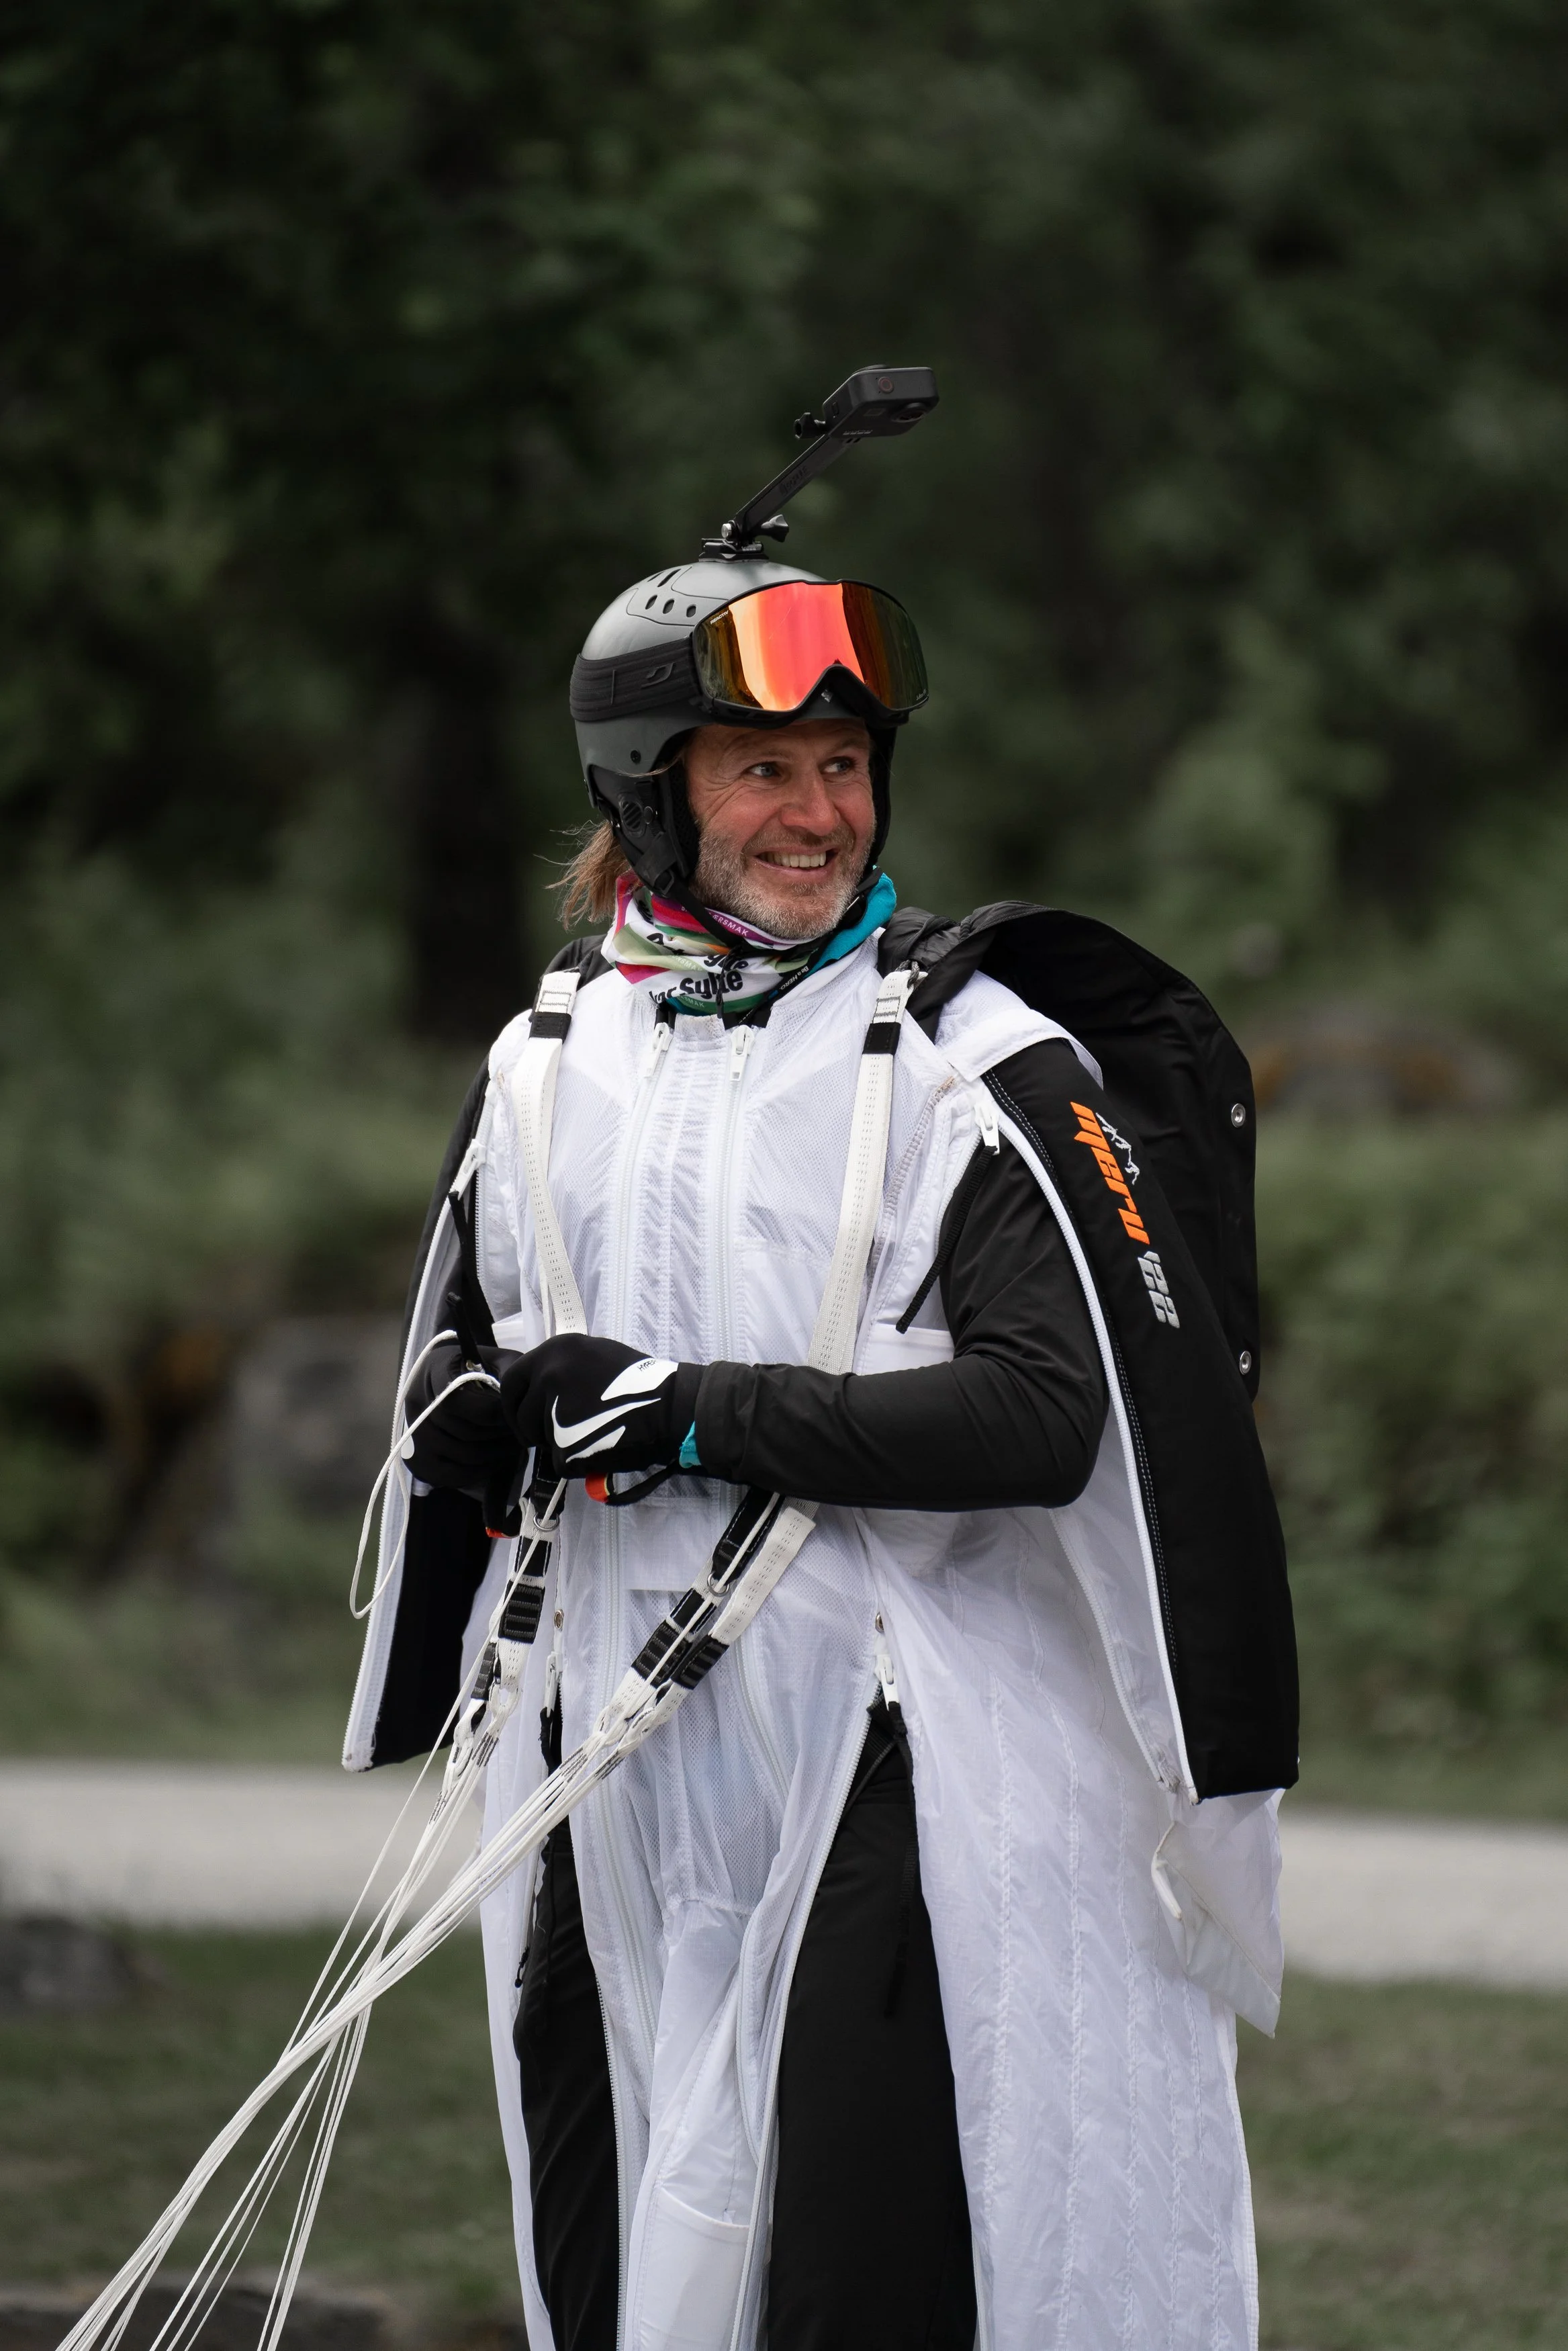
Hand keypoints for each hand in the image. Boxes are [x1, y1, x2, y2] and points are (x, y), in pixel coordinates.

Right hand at [405, 1341, 522, 1496]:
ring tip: (514, 1445)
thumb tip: (513, 1405)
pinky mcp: (417, 1458)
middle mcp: (416, 1402)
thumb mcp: (496, 1359)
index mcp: (435, 1370)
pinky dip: (480, 1472)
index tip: (513, 1416)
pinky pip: (451, 1475)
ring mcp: (413, 1432)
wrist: (450, 1376)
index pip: (458, 1401)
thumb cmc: (479, 1367)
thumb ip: (506, 1373)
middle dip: (498, 1435)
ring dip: (495, 1455)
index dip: (492, 1413)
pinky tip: (498, 1461)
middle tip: (520, 1434)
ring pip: (460, 1455)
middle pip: (462, 1431)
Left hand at [499, 1336, 701, 1478]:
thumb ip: (561, 1367)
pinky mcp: (566, 1448)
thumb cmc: (639, 1382)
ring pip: (542, 1440)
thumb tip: (536, 1387)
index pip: (512, 1382)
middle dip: (533, 1430)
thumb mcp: (594, 1356)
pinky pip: (561, 1462)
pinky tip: (602, 1448)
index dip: (515, 1405)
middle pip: (521, 1416)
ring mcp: (555, 1412)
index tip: (523, 1418)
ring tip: (595, 1433)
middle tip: (557, 1435)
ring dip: (560, 1444)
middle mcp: (549, 1377)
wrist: (672, 1408)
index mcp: (555, 1352)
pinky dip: (578, 1463)